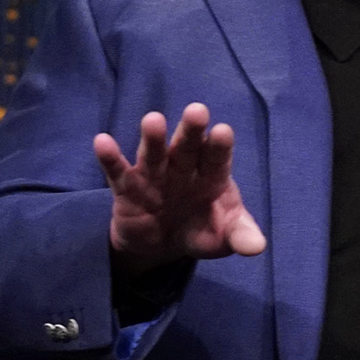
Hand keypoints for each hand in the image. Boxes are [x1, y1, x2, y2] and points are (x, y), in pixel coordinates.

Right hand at [93, 104, 266, 276]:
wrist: (163, 246)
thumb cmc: (201, 231)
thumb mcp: (223, 238)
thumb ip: (240, 237)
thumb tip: (257, 248)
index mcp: (212, 177)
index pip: (218, 159)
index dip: (220, 146)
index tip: (223, 131)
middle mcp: (184, 170)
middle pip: (188, 148)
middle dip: (192, 131)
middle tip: (197, 110)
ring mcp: (154, 176)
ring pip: (154, 153)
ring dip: (154, 138)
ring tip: (153, 120)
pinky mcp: (127, 189)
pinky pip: (118, 172)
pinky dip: (110, 158)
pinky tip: (102, 141)